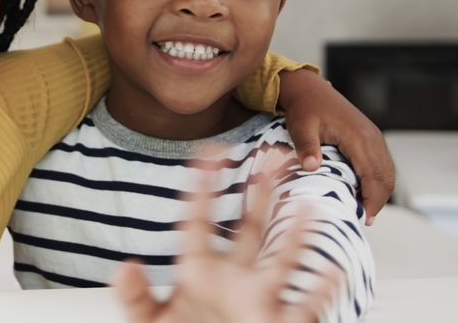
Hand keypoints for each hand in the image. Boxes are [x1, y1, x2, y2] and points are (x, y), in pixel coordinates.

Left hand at [112, 174, 336, 322]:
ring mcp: (256, 303)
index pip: (198, 223)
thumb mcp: (149, 322)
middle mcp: (231, 282)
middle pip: (249, 229)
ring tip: (307, 206)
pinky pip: (303, 308)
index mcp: (198, 274)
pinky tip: (332, 268)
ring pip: (281, 263)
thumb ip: (135, 297)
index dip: (201, 188)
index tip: (207, 151)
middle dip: (261, 193)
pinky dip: (319, 291)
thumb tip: (125, 267)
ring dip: (294, 237)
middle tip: (273, 155)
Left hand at [277, 69, 393, 224]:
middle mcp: (372, 136)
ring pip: (387, 170)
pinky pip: (381, 163)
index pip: (373, 175)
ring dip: (380, 191)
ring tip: (366, 210)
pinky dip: (378, 180)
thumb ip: (307, 147)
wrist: (309, 89)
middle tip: (366, 219)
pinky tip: (364, 192)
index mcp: (358, 136)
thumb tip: (311, 167)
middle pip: (386, 176)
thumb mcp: (300, 127)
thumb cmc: (304, 109)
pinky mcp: (370, 137)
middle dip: (378, 200)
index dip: (372, 199)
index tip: (365, 218)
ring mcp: (374, 136)